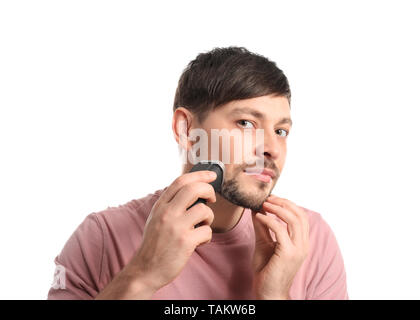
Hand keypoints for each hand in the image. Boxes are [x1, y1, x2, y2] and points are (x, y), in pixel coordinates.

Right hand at [127, 170, 216, 292]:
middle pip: (194, 189)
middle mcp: (166, 213)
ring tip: (202, 227)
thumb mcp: (156, 218)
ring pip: (204, 210)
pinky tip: (199, 242)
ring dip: (209, 218)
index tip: (211, 175)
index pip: (180, 181)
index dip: (199, 175)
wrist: (145, 270)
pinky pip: (207, 231)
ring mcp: (176, 227)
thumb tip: (193, 190)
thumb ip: (170, 205)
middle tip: (212, 198)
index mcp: (160, 206)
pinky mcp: (185, 242)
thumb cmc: (155, 244)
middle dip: (209, 190)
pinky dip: (207, 237)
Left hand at [251, 194, 309, 299]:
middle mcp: (303, 244)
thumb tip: (257, 209)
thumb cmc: (267, 269)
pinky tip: (259, 217)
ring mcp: (298, 249)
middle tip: (268, 198)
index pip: (301, 216)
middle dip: (283, 202)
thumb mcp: (264, 242)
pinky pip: (280, 230)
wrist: (268, 292)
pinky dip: (269, 220)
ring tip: (264, 204)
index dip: (288, 204)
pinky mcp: (288, 254)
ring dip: (277, 208)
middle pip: (299, 214)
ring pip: (293, 219)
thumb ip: (263, 227)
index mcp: (301, 242)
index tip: (272, 198)